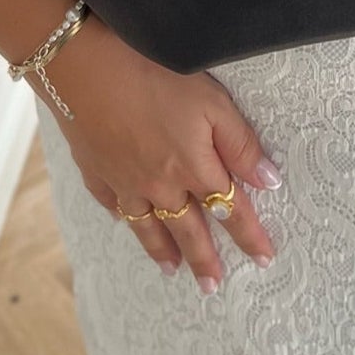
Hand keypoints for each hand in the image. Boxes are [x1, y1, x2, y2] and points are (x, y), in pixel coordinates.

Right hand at [39, 13, 280, 295]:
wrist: (85, 68)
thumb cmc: (155, 77)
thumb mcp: (211, 103)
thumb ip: (240, 145)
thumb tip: (269, 183)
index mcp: (193, 169)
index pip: (230, 210)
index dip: (250, 235)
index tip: (264, 260)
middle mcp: (160, 185)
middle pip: (189, 229)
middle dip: (204, 258)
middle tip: (212, 286)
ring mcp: (124, 181)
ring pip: (148, 226)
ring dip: (162, 250)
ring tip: (173, 270)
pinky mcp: (95, 169)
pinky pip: (112, 203)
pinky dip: (122, 218)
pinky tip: (125, 222)